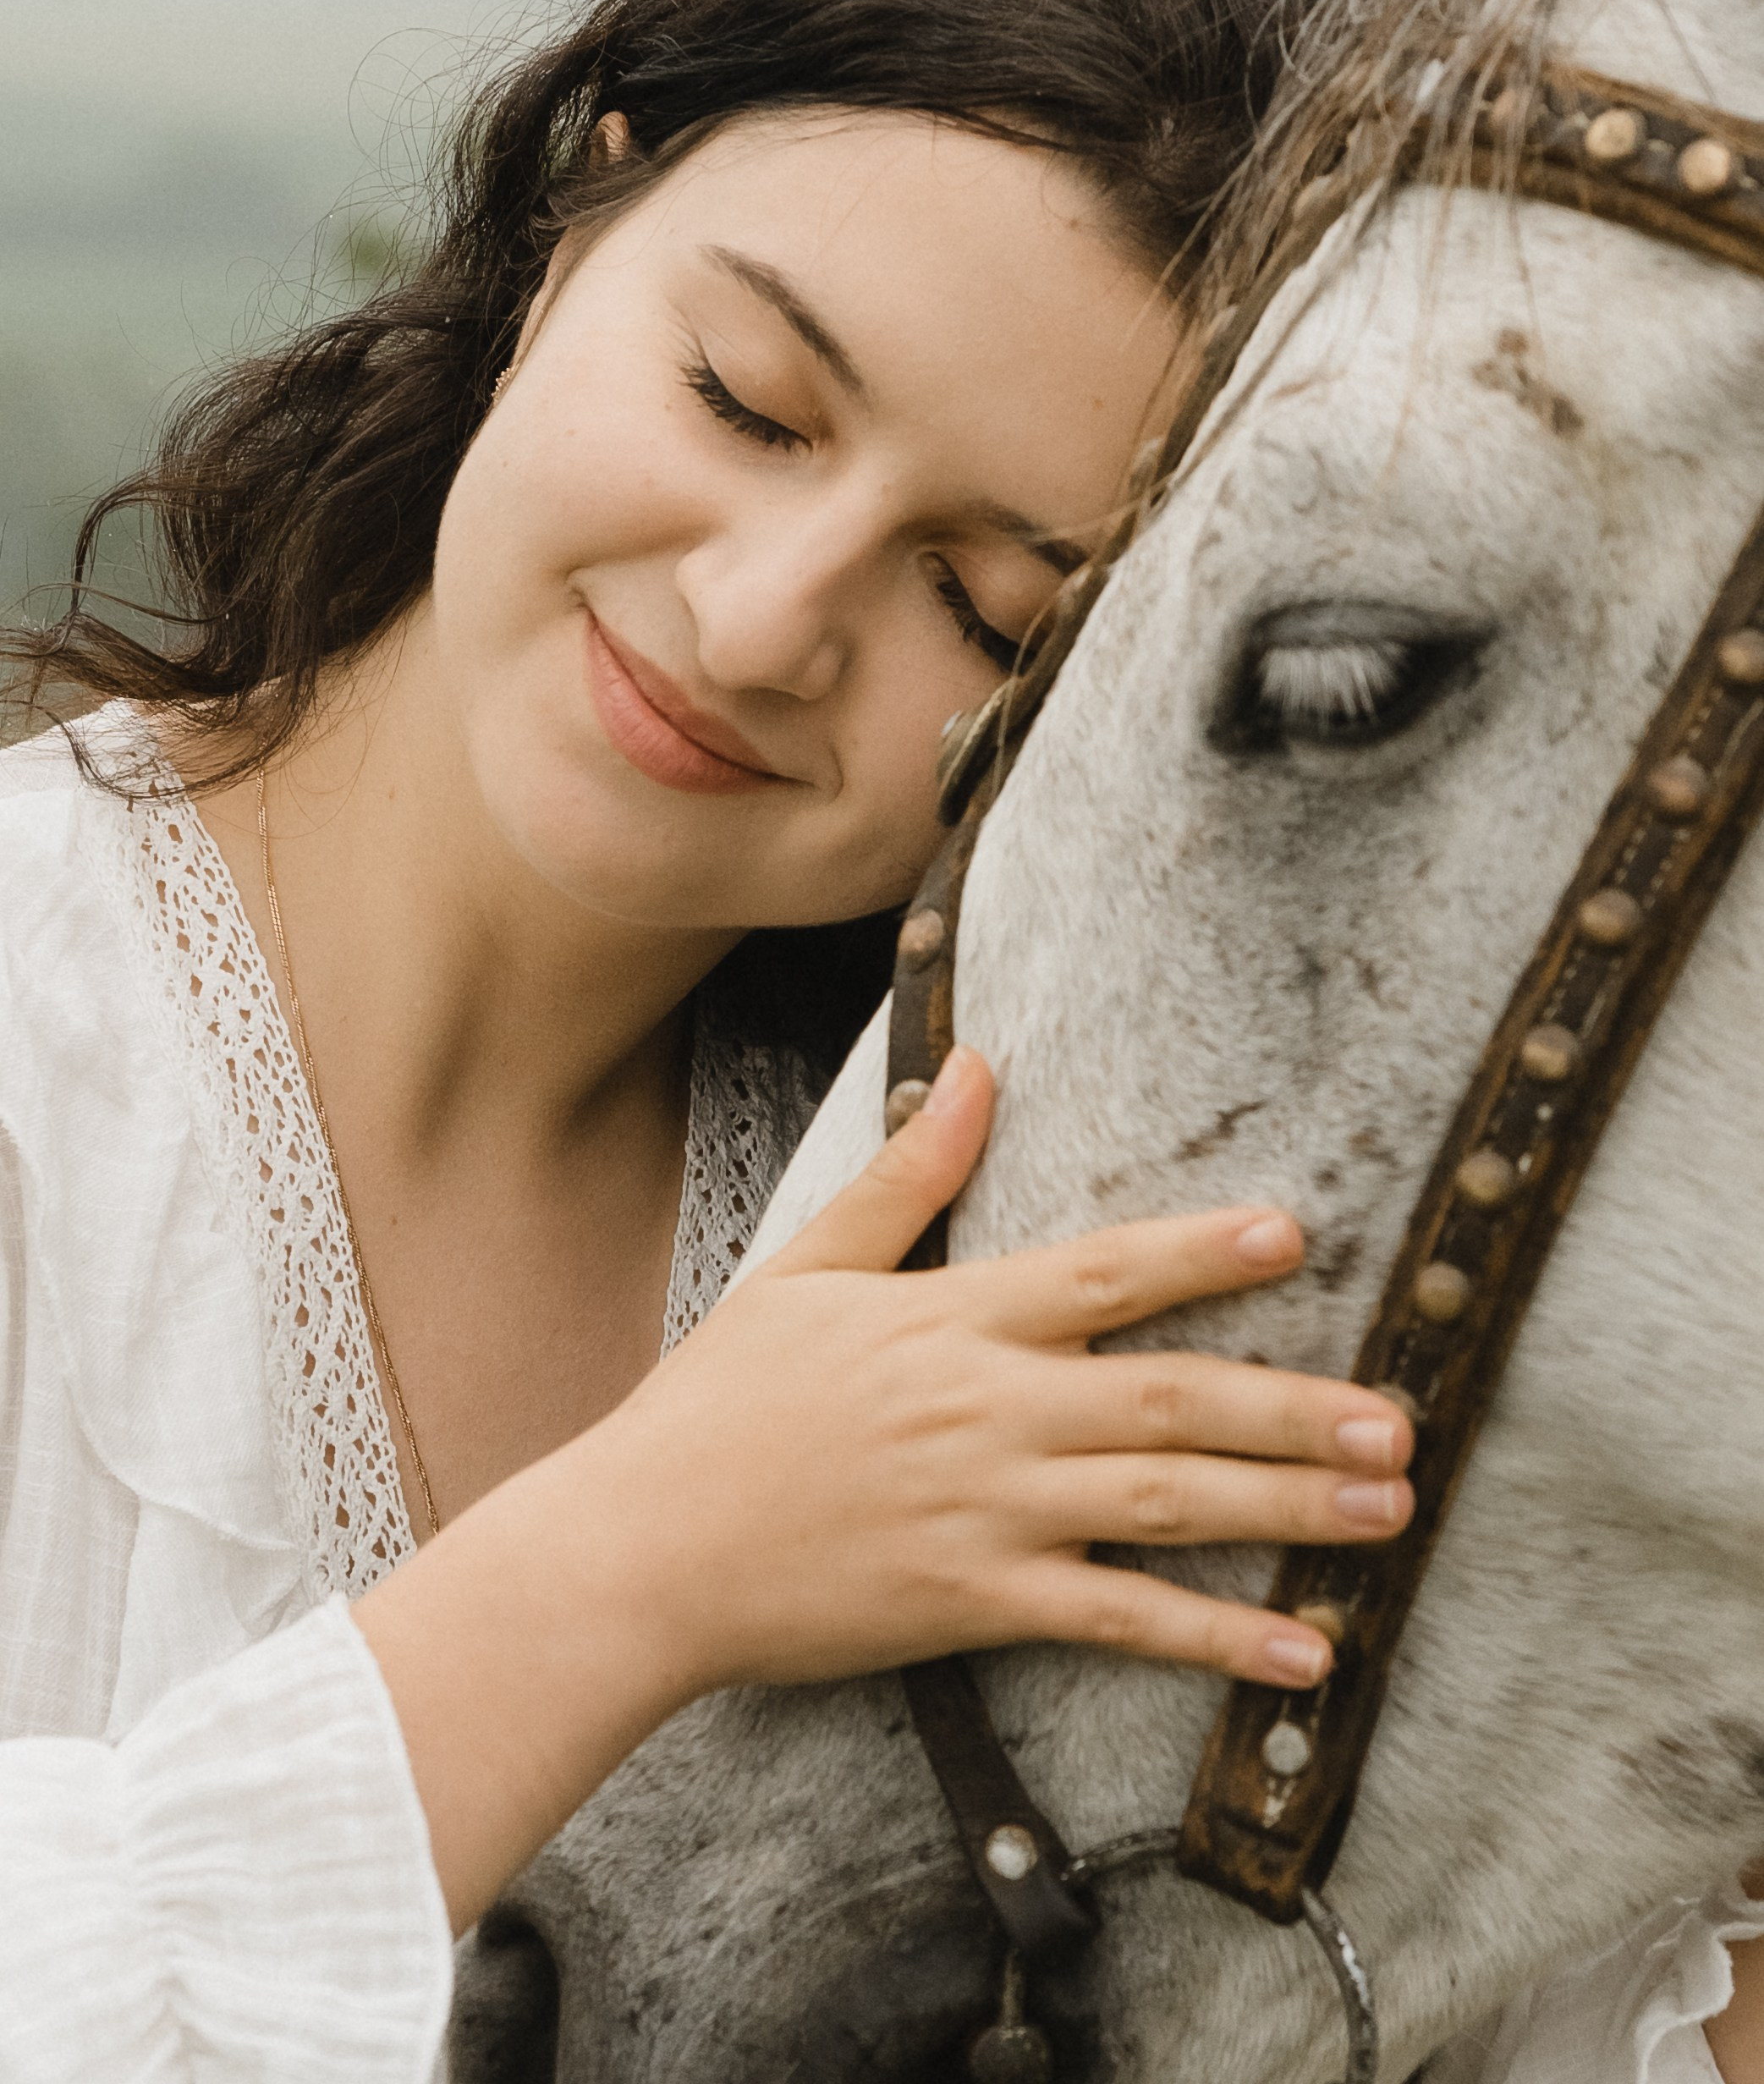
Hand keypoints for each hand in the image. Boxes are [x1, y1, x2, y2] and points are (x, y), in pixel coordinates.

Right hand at [355, 1041, 1412, 1930]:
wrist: (643, 1546)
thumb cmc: (721, 1402)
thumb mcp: (806, 1266)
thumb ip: (909, 1176)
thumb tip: (978, 1066)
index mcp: (953, 1318)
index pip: (1103, 1272)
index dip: (1204, 1252)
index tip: (1296, 1237)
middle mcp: (989, 1409)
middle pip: (1169, 1398)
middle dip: (1295, 1409)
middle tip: (1402, 1420)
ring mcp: (989, 1511)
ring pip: (1166, 1505)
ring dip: (1287, 1508)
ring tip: (1388, 1511)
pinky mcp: (977, 1602)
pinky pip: (1118, 1621)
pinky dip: (1216, 1641)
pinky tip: (1302, 1655)